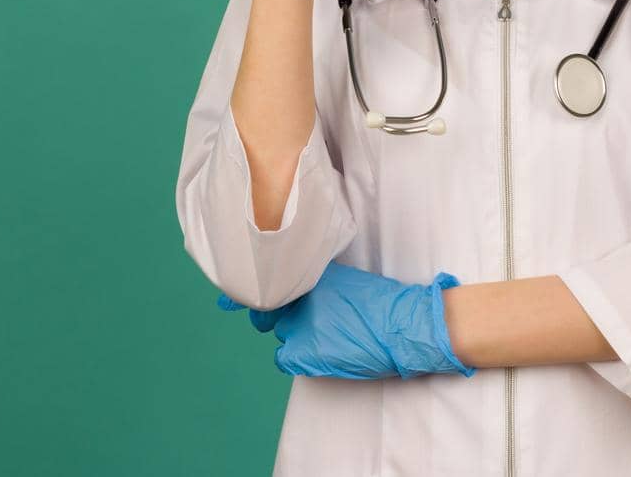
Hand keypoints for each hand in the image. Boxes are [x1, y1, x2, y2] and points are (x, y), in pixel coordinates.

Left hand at [216, 261, 475, 379]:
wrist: (405, 326)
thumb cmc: (385, 305)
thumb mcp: (349, 280)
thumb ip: (322, 282)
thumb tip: (305, 292)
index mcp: (312, 272)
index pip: (267, 275)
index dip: (245, 286)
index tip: (225, 294)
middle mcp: (299, 293)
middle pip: (265, 306)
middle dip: (266, 313)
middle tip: (273, 319)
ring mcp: (298, 321)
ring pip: (279, 332)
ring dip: (292, 335)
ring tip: (322, 336)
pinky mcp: (302, 349)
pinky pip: (283, 357)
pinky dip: (295, 358)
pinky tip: (318, 354)